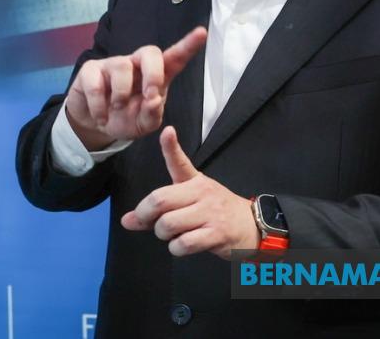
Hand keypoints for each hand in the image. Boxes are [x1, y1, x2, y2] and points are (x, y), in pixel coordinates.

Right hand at [65, 27, 206, 149]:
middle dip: (153, 73)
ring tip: (116, 109)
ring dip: (120, 95)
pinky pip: (96, 84)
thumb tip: (152, 101)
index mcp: (155, 76)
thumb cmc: (125, 118)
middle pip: (150, 52)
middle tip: (149, 96)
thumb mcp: (143, 124)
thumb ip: (152, 115)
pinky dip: (99, 106)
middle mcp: (136, 65)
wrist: (95, 124)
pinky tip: (100, 116)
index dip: (188, 45)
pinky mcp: (91, 70)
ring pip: (121, 67)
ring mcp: (113, 64)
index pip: (174, 57)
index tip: (202, 33)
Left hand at [121, 126, 259, 258]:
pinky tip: (183, 245)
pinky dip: (176, 248)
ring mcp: (210, 213)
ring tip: (172, 234)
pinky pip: (183, 243)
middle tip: (150, 222)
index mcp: (194, 181)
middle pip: (160, 200)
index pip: (180, 162)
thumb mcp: (189, 202)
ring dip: (162, 235)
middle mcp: (201, 193)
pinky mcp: (217, 234)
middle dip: (145, 215)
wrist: (252, 226)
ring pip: (168, 224)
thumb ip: (156, 210)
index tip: (167, 132)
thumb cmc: (215, 212)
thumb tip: (127, 221)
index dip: (171, 147)